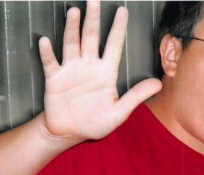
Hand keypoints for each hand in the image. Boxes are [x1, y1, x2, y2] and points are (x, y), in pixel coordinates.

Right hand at [38, 1, 161, 144]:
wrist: (69, 133)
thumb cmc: (95, 123)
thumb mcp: (119, 113)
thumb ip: (136, 96)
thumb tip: (158, 83)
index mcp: (105, 73)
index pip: (114, 46)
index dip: (118, 28)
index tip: (123, 10)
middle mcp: (88, 66)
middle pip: (92, 38)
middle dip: (93, 19)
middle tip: (94, 0)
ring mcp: (71, 70)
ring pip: (72, 44)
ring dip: (72, 28)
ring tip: (74, 12)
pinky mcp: (55, 79)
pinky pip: (51, 63)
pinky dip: (47, 52)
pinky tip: (45, 41)